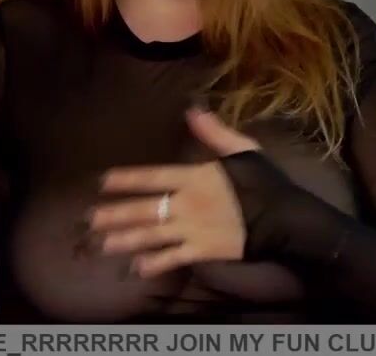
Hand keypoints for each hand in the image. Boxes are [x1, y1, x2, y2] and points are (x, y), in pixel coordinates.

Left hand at [88, 108, 260, 277]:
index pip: (152, 177)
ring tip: (103, 244)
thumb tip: (192, 108)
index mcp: (194, 177)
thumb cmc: (264, 182)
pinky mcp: (203, 250)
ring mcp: (193, 229)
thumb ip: (214, 132)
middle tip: (90, 219)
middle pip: (145, 209)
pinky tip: (137, 268)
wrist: (285, 219)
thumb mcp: (242, 150)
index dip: (126, 179)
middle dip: (115, 214)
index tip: (102, 182)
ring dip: (126, 240)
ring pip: (152, 236)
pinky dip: (155, 264)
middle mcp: (187, 204)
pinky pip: (173, 258)